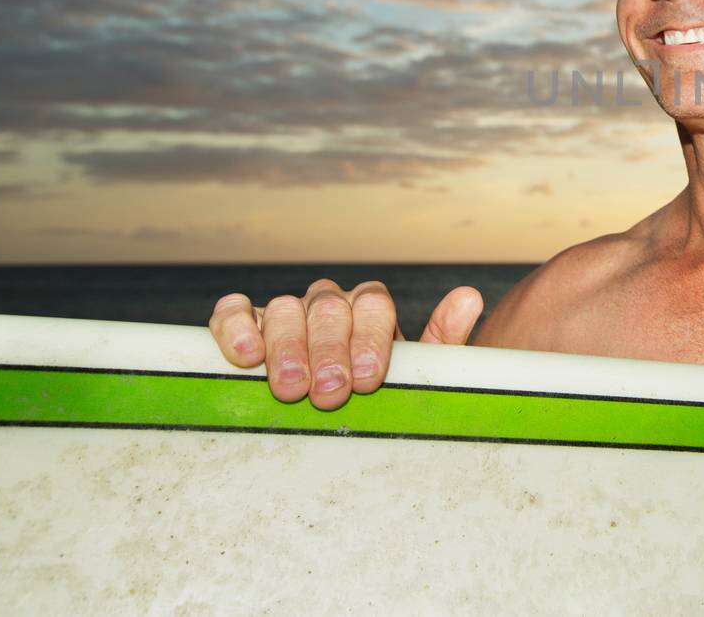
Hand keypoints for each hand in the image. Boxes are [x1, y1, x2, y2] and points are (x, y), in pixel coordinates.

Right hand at [208, 280, 484, 409]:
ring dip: (287, 347)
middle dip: (329, 351)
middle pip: (328, 308)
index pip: (373, 305)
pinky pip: (233, 312)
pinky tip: (245, 356)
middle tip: (328, 392)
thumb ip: (441, 340)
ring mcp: (287, 312)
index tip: (367, 379)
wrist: (336, 407)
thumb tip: (469, 297)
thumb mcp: (415, 374)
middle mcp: (329, 304)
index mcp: (370, 309)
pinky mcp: (245, 325)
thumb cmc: (376, 391)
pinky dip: (236, 327)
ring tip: (290, 388)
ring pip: (283, 308)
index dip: (370, 339)